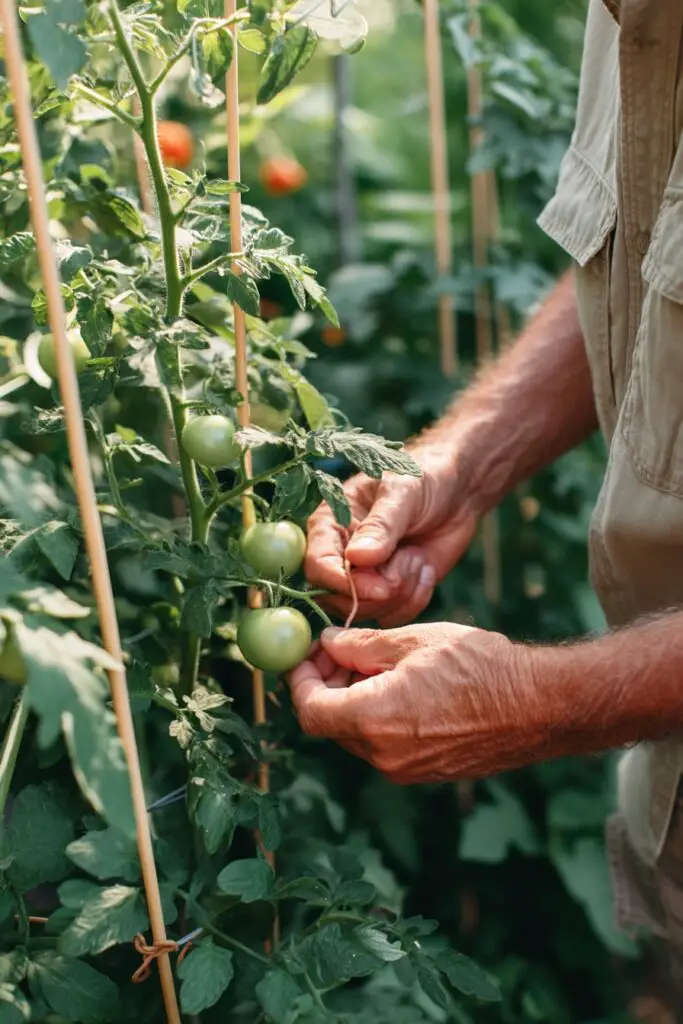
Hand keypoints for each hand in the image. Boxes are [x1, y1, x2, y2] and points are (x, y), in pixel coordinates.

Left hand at [288, 624, 548, 783]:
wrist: (540, 705)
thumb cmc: (481, 666)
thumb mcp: (415, 640)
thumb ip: (362, 646)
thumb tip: (328, 644)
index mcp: (375, 720)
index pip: (311, 710)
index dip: (300, 681)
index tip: (307, 655)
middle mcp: (385, 756)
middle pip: (331, 724)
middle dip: (327, 686)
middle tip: (339, 650)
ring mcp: (407, 770)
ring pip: (358, 735)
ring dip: (353, 701)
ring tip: (377, 663)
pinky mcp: (426, 773)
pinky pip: (385, 746)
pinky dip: (378, 717)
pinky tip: (400, 686)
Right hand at [305, 459, 477, 627]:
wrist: (458, 491)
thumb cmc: (424, 477)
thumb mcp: (403, 492)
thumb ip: (381, 525)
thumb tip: (357, 558)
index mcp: (330, 523)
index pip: (317, 565)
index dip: (342, 582)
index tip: (379, 586)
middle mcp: (339, 554)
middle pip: (337, 597)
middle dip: (378, 591)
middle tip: (410, 560)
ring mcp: (363, 577)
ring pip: (366, 611)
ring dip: (400, 591)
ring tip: (418, 557)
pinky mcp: (388, 592)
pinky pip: (392, 615)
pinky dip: (415, 599)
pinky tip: (425, 569)